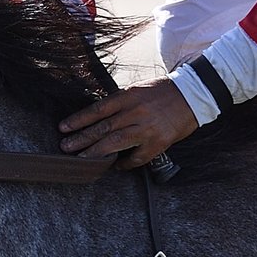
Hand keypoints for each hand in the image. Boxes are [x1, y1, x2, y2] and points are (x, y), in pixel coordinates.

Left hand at [59, 79, 198, 166]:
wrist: (193, 95)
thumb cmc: (164, 92)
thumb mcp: (138, 90)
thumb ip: (120, 103)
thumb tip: (98, 117)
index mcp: (129, 96)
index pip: (98, 109)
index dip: (79, 120)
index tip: (63, 128)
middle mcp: (135, 112)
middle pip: (103, 128)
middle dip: (82, 139)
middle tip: (65, 147)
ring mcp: (147, 128)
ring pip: (115, 143)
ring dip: (96, 152)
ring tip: (81, 159)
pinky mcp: (158, 142)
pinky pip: (136, 157)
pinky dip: (124, 164)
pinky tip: (114, 166)